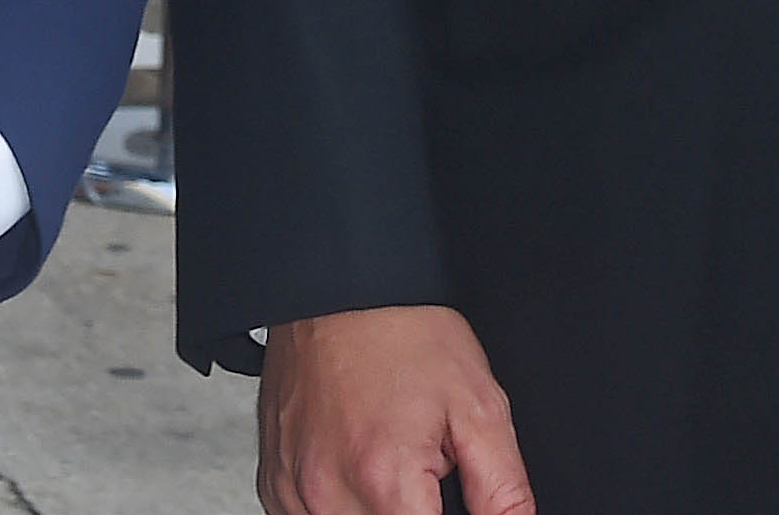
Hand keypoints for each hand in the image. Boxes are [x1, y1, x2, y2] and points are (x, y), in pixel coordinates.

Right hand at [259, 307, 535, 514]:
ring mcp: (293, 492)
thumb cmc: (404, 332)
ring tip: (387, 460)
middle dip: (413, 510)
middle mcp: (328, 494)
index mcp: (384, 480)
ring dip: (375, 510)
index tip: (444, 495)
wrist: (340, 286)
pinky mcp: (275, 484)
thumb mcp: (479, 406)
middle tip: (421, 470)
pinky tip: (355, 465)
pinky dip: (338, 505)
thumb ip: (503, 491)